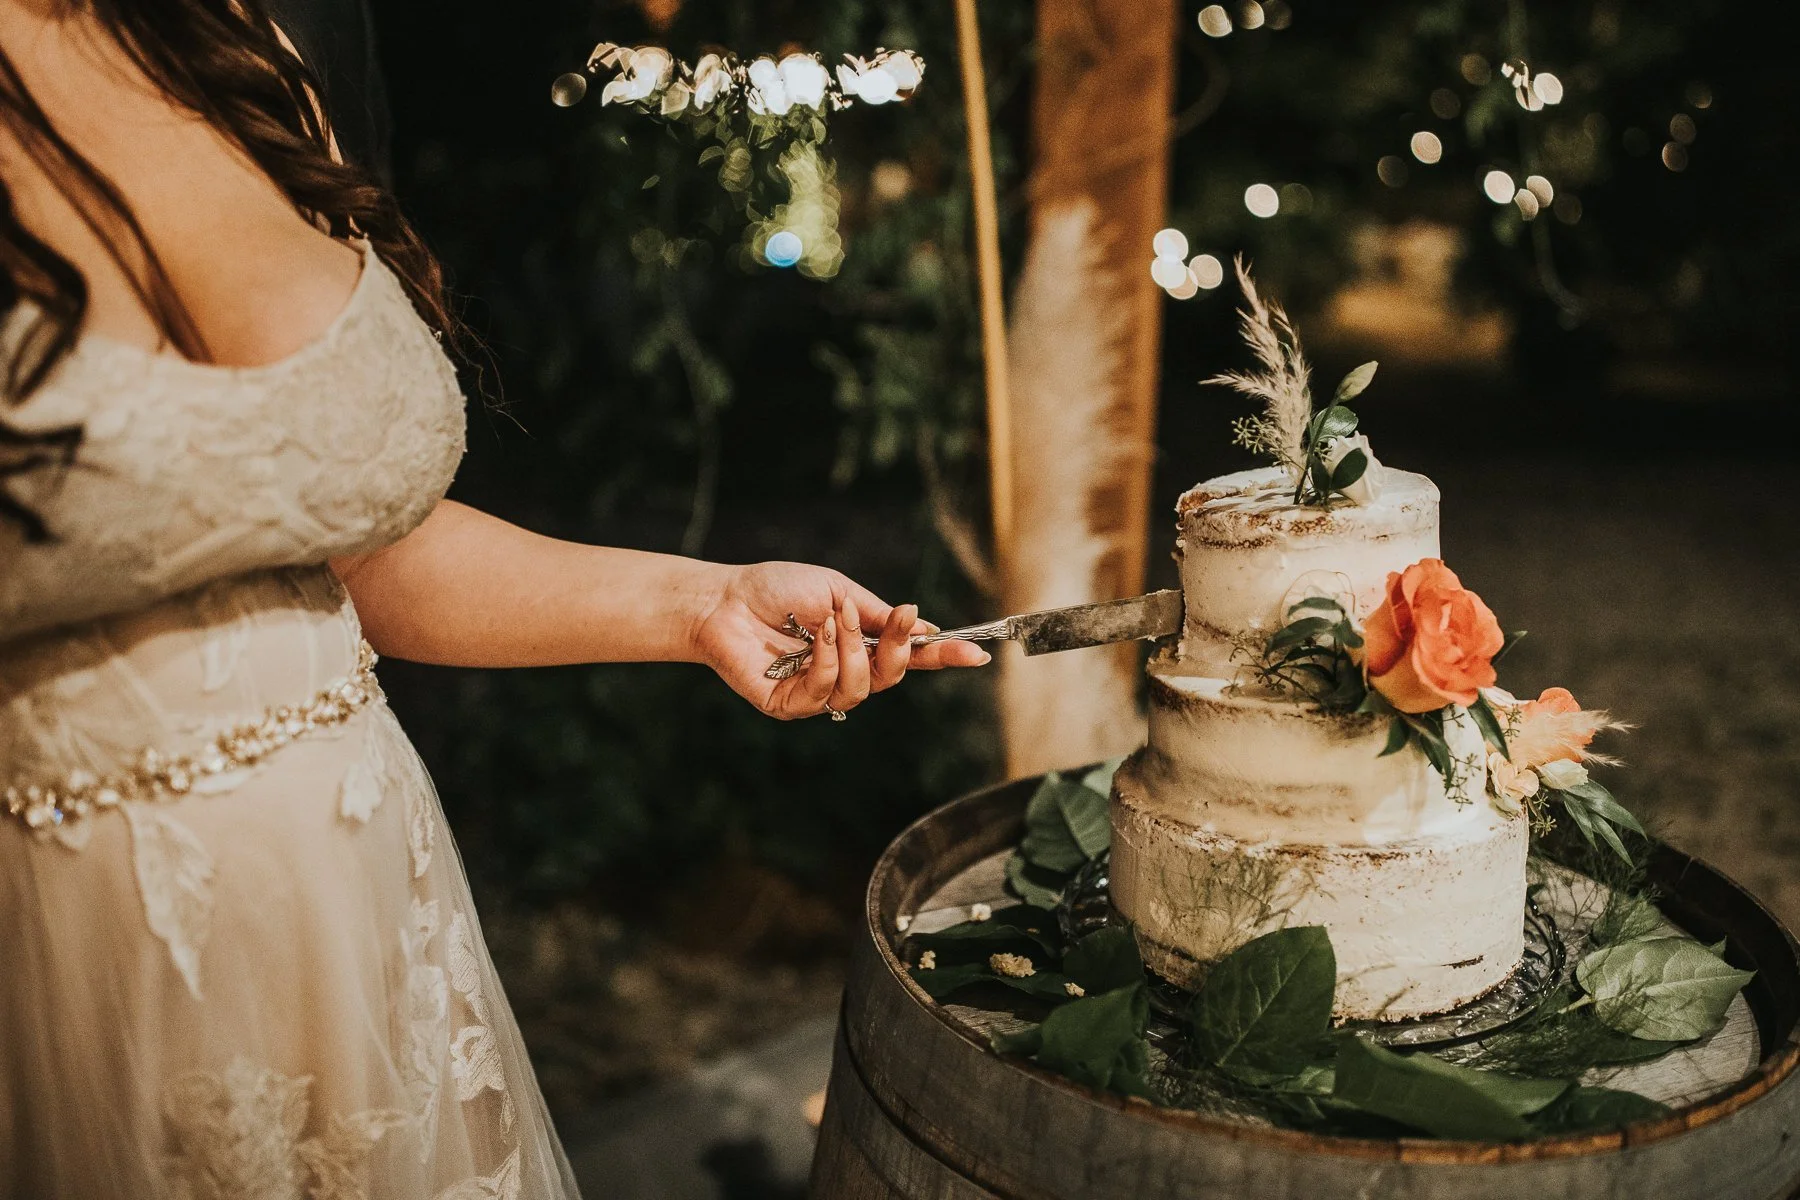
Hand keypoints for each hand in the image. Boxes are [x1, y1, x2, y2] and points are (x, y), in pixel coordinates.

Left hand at [692, 561, 989, 719]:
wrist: (725, 598)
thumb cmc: (777, 589)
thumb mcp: (839, 591)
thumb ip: (878, 614)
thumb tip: (923, 625)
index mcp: (859, 645)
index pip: (909, 659)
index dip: (943, 657)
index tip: (977, 653)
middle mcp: (842, 672)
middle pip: (892, 679)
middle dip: (899, 650)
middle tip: (894, 619)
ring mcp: (816, 693)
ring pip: (861, 689)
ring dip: (855, 650)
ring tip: (833, 621)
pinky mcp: (789, 706)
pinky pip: (825, 692)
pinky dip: (827, 660)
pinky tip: (815, 637)